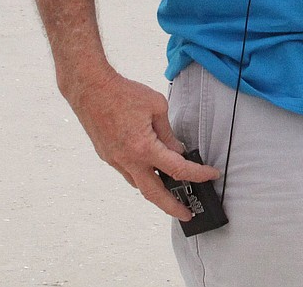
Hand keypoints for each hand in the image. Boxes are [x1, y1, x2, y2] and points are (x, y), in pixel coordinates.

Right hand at [68, 67, 219, 220]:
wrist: (91, 90)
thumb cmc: (124, 93)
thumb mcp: (157, 107)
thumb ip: (168, 133)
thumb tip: (175, 149)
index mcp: (144, 148)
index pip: (177, 168)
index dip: (197, 174)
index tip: (210, 175)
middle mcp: (128, 160)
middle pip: (154, 194)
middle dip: (172, 207)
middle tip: (186, 214)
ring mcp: (115, 161)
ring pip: (139, 185)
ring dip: (156, 191)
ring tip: (171, 193)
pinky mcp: (107, 156)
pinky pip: (128, 173)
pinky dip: (142, 176)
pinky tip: (151, 170)